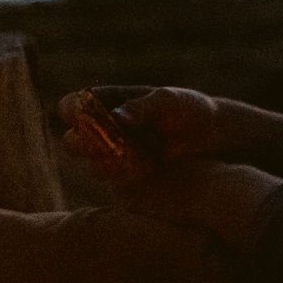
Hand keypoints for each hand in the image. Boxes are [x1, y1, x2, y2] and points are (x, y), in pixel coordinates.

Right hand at [58, 85, 234, 178]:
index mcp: (107, 101)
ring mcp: (113, 153)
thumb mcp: (168, 101)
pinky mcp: (126, 174)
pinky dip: (123, 176)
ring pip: (90, 165)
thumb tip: (117, 117)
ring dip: (106, 163)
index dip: (71, 112)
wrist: (211, 135)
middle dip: (85, 145)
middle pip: (71, 141)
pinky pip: (112, 180)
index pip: (71, 105)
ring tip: (134, 156)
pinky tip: (146, 167)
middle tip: (107, 145)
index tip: (84, 118)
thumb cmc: (189, 109)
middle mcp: (103, 128)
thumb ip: (142, 108)